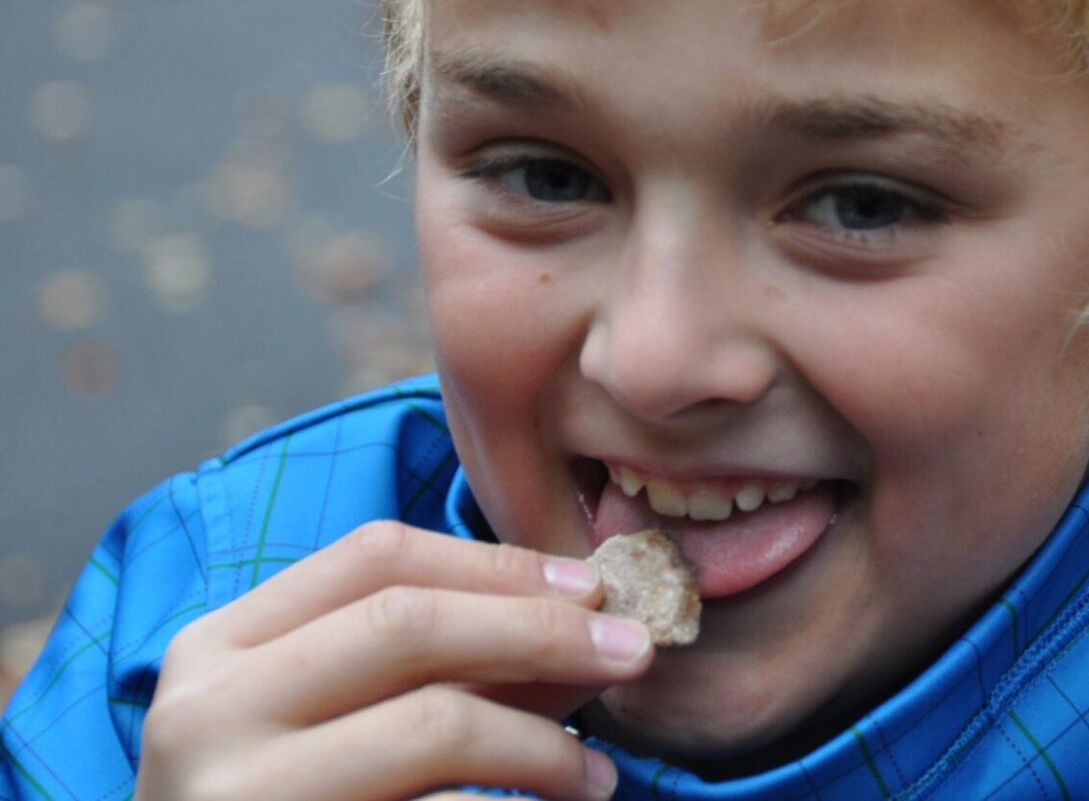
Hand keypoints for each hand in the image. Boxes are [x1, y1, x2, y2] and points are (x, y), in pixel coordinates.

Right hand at [136, 521, 649, 800]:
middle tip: (632, 652)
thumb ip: (423, 663)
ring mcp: (240, 793)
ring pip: (434, 722)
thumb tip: (578, 622)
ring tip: (596, 772)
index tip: (586, 585)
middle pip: (410, 623)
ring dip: (543, 740)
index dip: (495, 562)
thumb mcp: (316, 715)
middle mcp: (209, 711)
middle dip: (540, 630)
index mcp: (219, 647)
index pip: (375, 556)